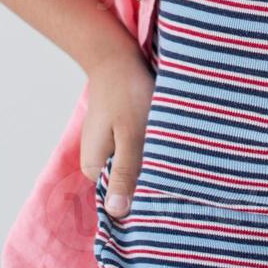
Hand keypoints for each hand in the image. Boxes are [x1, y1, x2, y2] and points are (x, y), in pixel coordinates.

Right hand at [80, 43, 155, 218]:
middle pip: (129, 181)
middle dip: (151, 173)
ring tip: (169, 142)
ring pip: (136, 164)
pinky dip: (151, 144)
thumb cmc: (126, 93)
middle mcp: (97, 161)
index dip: (145, 192)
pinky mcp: (118, 133)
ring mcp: (107, 146)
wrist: (116, 56)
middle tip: (172, 159)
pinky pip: (137, 148)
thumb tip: (117, 212)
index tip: (168, 181)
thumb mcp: (132, 135)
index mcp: (94, 167)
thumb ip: (126, 172)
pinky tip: (163, 133)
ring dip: (153, 157)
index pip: (122, 196)